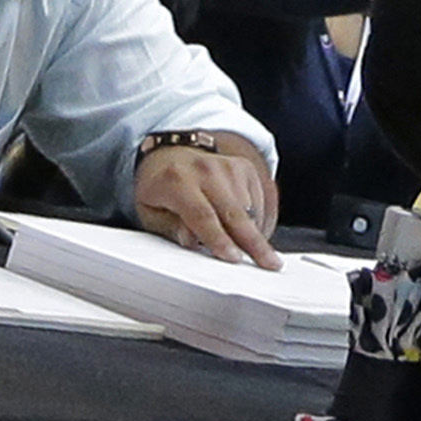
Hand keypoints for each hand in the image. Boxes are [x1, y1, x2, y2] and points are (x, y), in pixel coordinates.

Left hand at [136, 141, 280, 268]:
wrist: (171, 156)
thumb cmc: (160, 190)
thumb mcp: (150, 212)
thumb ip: (170, 228)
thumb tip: (192, 241)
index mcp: (176, 179)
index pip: (202, 214)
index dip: (219, 239)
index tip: (234, 258)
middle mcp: (206, 168)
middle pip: (235, 212)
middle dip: (254, 242)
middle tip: (270, 264)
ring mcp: (229, 165)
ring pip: (251, 210)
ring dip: (253, 235)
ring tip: (247, 250)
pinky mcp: (245, 167)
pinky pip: (260, 202)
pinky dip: (256, 222)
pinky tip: (244, 230)